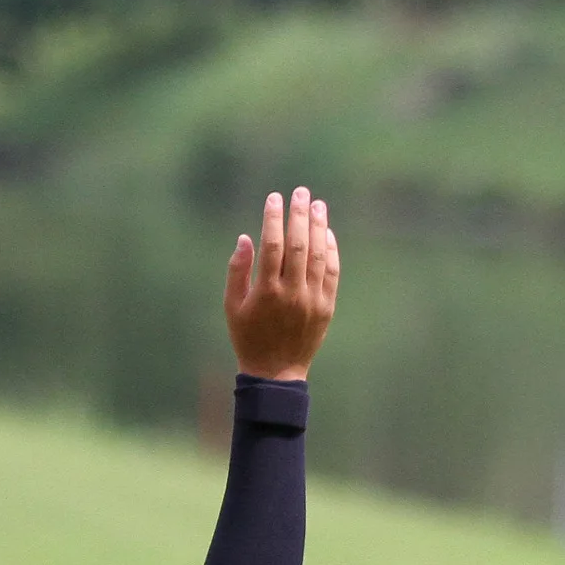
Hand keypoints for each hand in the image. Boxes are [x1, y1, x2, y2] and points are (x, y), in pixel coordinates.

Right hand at [224, 186, 338, 381]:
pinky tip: (326, 233)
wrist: (276, 371)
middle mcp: (292, 292)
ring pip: (318, 254)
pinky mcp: (327, 304)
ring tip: (317, 205)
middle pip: (298, 244)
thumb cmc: (248, 337)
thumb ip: (237, 271)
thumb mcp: (232, 307)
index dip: (273, 219)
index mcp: (266, 291)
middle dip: (299, 215)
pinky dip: (330, 249)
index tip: (274, 199)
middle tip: (300, 193)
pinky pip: (331, 270)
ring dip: (318, 226)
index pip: (272, 245)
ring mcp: (312, 298)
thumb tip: (244, 238)